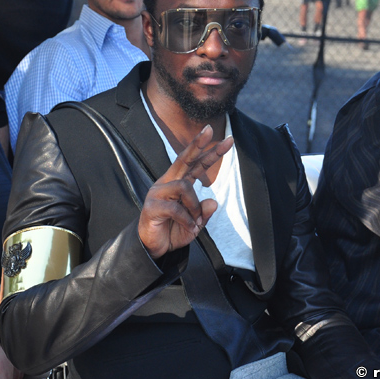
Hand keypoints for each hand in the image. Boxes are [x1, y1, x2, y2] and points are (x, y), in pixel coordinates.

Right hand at [138, 126, 232, 258]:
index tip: (227, 140)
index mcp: (178, 183)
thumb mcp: (195, 224)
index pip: (196, 164)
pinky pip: (175, 207)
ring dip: (194, 206)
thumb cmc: (173, 231)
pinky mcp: (151, 206)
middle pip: (183, 158)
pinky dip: (187, 219)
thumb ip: (204, 213)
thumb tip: (214, 201)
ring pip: (184, 186)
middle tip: (210, 129)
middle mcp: (167, 183)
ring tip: (195, 222)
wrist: (153, 249)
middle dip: (198, 144)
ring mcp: (157, 193)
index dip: (210, 151)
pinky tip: (190, 227)